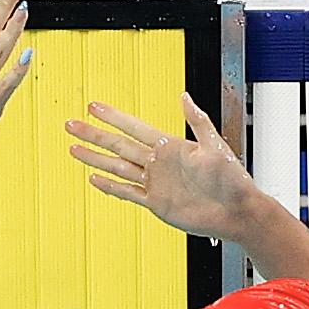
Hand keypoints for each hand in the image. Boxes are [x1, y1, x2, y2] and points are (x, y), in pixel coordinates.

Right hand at [67, 93, 258, 239]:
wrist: (237, 212)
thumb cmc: (233, 179)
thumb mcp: (216, 145)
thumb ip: (197, 121)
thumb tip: (184, 97)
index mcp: (171, 146)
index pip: (134, 128)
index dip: (113, 117)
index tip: (94, 107)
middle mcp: (159, 163)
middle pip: (118, 146)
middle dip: (94, 135)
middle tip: (71, 124)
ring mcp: (156, 183)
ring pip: (117, 168)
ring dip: (95, 158)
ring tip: (74, 149)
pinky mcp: (156, 203)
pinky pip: (128, 193)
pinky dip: (110, 186)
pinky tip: (94, 179)